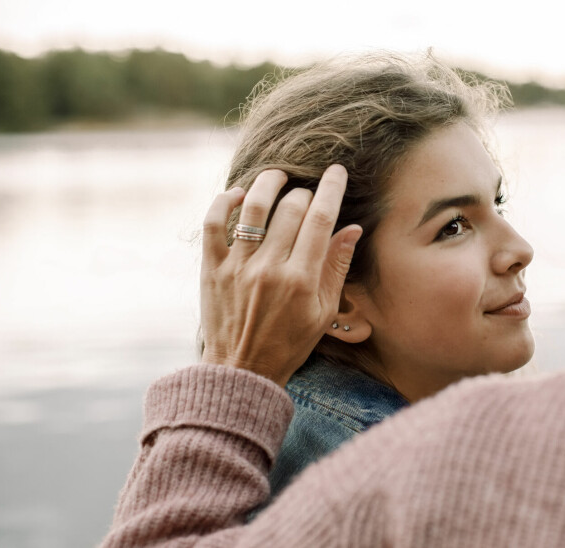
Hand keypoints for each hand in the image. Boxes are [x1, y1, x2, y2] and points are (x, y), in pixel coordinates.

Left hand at [199, 166, 361, 385]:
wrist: (241, 371)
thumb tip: (352, 228)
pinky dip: (225, 201)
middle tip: (308, 195)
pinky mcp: (212, 268)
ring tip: (278, 177)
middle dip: (305, 192)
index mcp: (302, 280)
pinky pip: (213, 223)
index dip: (332, 188)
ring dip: (269, 182)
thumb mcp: (324, 312)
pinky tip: (239, 194)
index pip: (321, 219)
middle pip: (292, 208)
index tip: (338, 171)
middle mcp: (270, 268)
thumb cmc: (289, 344)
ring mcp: (238, 266)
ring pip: (254, 206)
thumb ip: (337, 267)